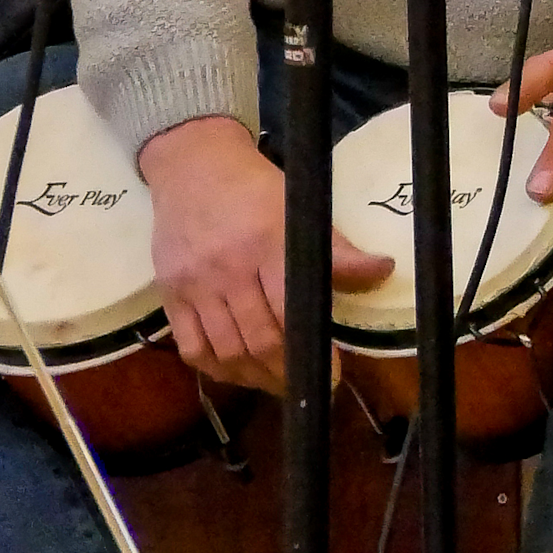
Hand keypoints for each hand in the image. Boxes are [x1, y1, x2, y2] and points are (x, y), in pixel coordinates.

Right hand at [139, 116, 391, 394]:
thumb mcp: (301, 209)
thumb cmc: (255, 188)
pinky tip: (237, 372)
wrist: (192, 166)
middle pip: (258, 339)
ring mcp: (194, 284)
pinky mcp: (169, 293)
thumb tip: (383, 271)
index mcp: (268, 244)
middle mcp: (228, 269)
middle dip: (286, 373)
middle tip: (307, 385)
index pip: (291, 311)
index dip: (312, 351)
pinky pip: (191, 346)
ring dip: (254, 378)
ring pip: (225, 350)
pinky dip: (216, 368)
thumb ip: (337, 250)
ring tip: (277, 384)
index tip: (331, 372)